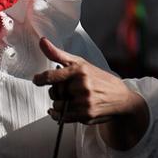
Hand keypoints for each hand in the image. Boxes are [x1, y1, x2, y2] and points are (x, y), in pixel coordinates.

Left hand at [33, 38, 150, 150]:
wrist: (121, 98)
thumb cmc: (98, 78)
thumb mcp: (80, 63)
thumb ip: (58, 54)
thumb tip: (42, 41)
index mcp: (80, 70)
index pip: (53, 76)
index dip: (41, 79)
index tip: (37, 80)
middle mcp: (82, 86)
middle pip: (54, 92)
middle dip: (55, 91)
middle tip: (65, 89)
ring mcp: (85, 101)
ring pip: (57, 105)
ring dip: (58, 103)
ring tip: (69, 98)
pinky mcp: (86, 115)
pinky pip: (63, 117)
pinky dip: (59, 114)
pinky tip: (63, 109)